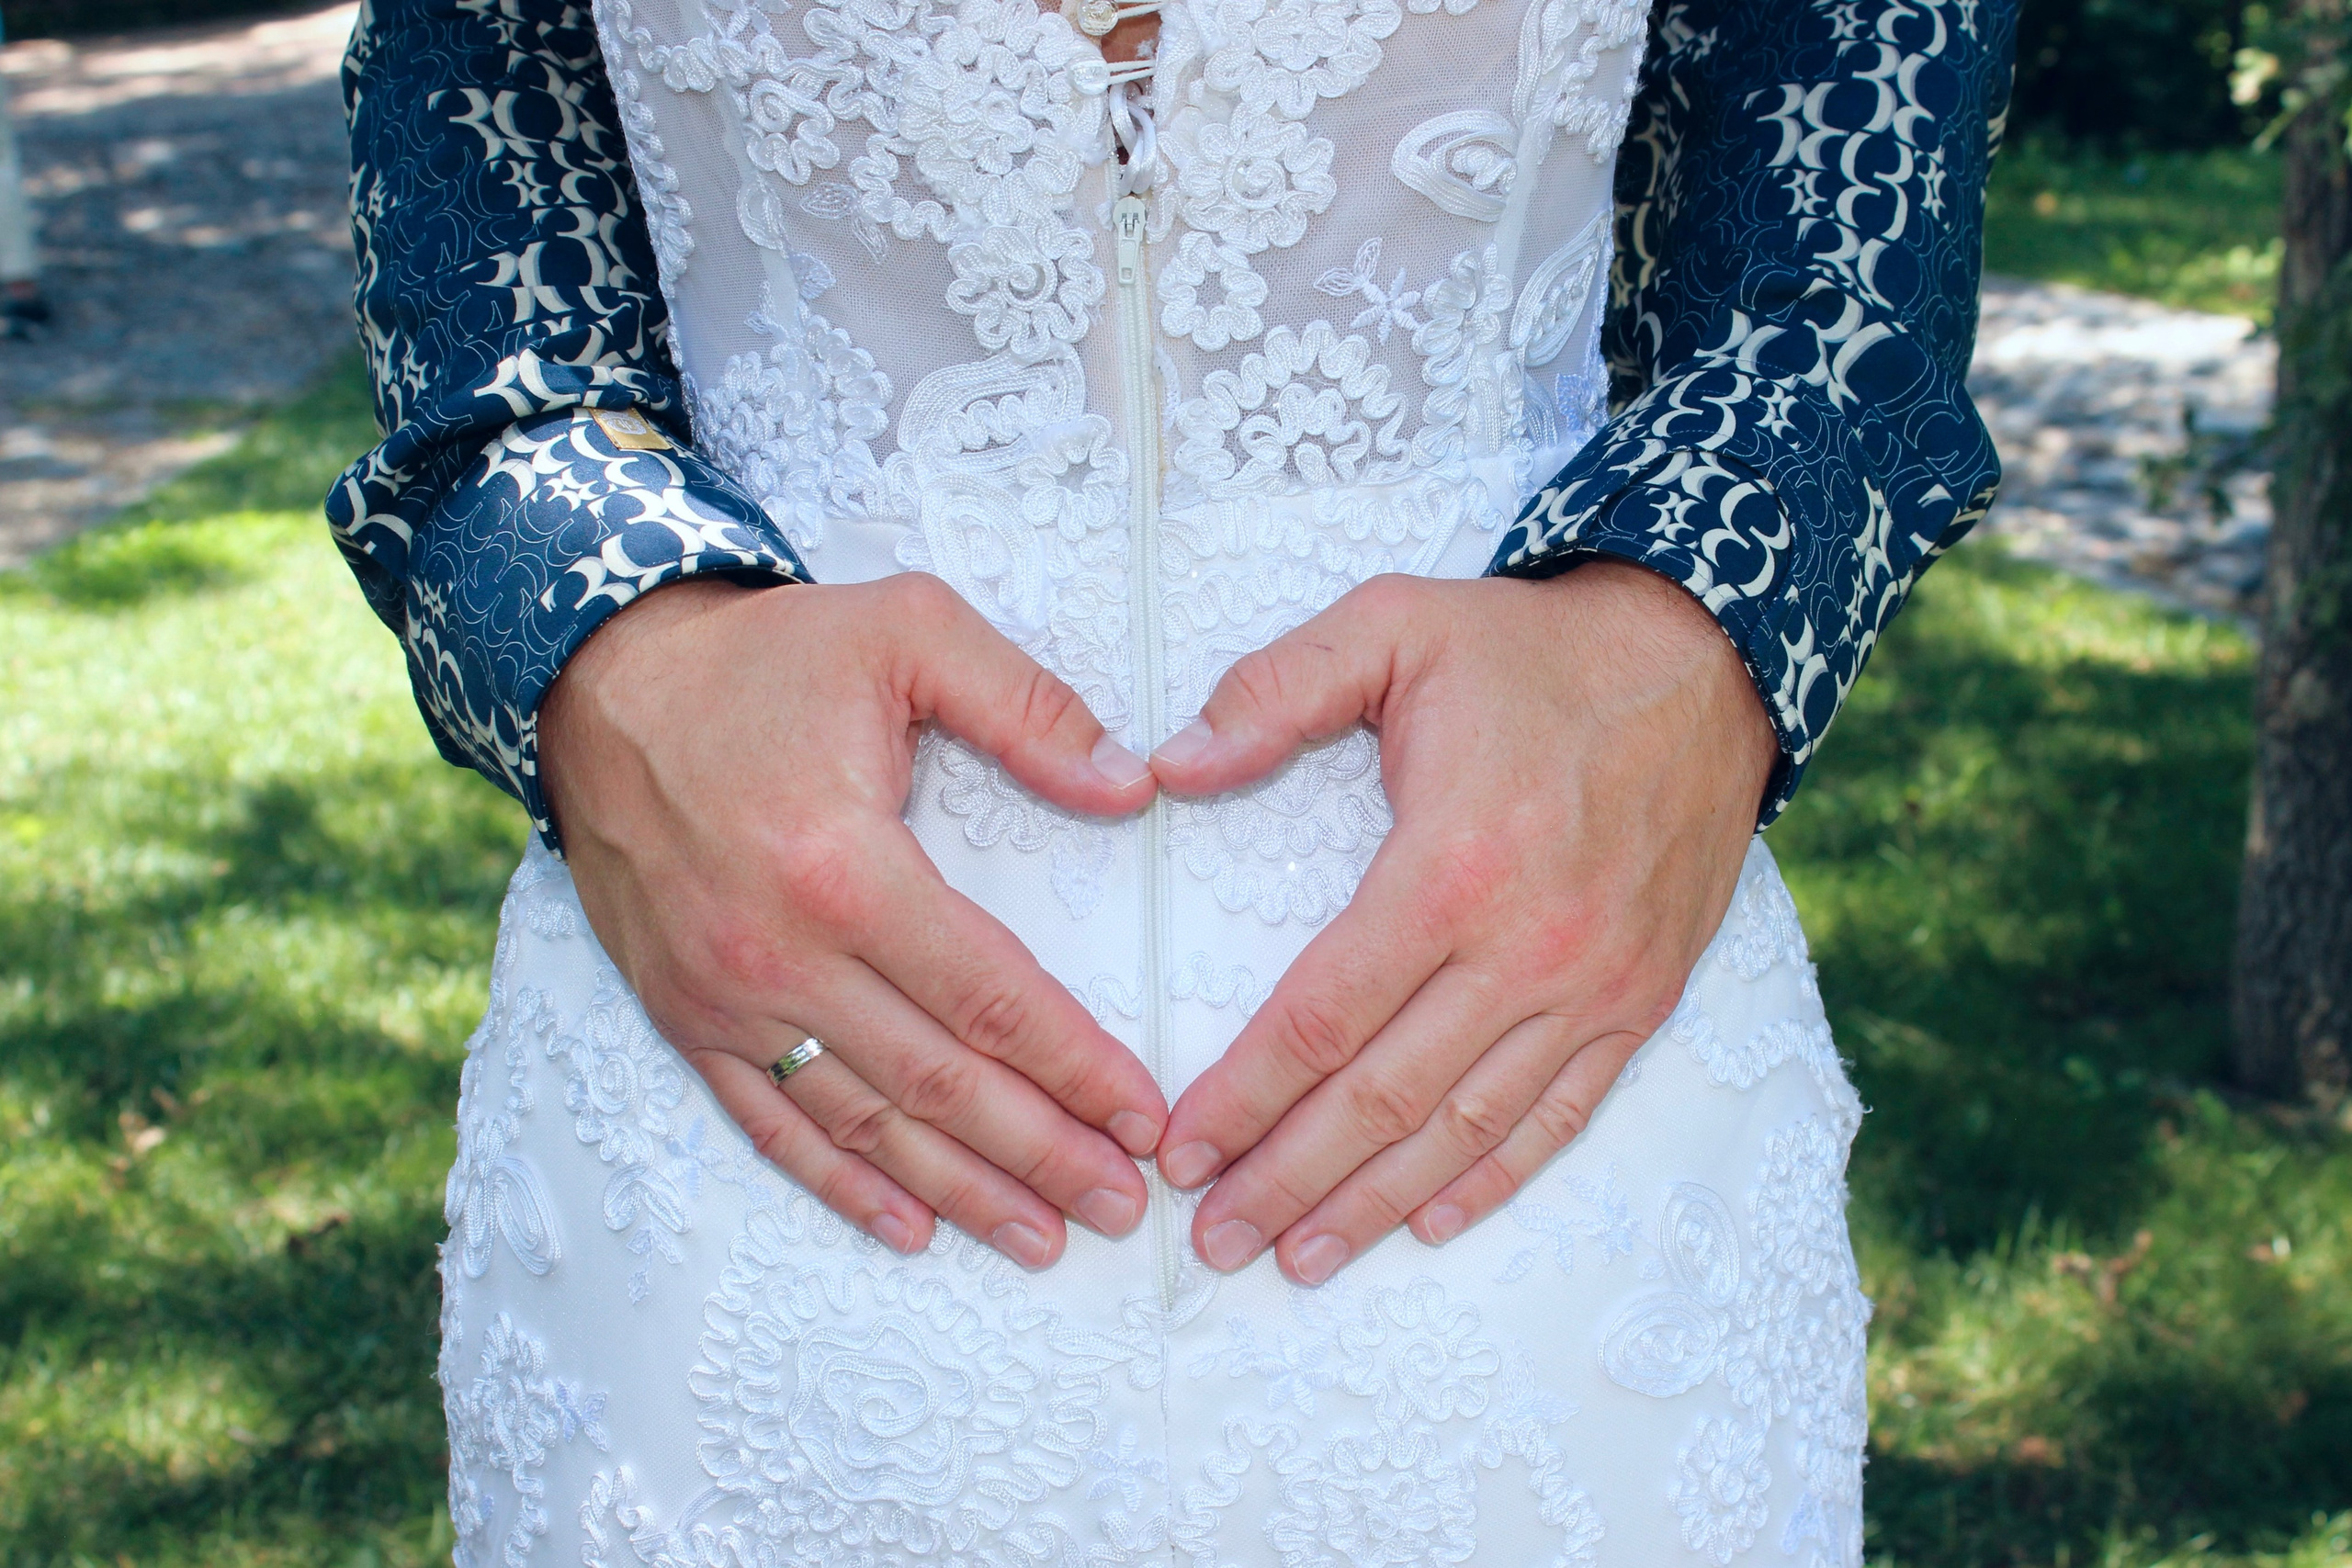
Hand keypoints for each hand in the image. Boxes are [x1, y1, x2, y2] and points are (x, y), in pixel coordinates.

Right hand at [539, 574, 1167, 1267]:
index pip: (991, 998)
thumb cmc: (767, 657)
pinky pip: (771, 1122)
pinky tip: (907, 1228)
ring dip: (958, 1190)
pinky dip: (840, 1185)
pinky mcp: (683, 1017)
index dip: (1076, 1068)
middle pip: (938, 1083)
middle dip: (1039, 1153)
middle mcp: (781, 953)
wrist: (601, 684)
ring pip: (862, 1122)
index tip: (1143, 1118)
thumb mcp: (909, 629)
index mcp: (846, 867)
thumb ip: (1027, 707)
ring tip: (1041, 1237)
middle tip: (1119, 1204)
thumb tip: (1131, 788)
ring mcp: (725, 998)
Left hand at [1147, 562, 1777, 1284]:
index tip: (1181, 1149)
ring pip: (1466, 1127)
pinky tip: (1430, 1222)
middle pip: (1384, 1096)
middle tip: (1216, 1239)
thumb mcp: (1392, 625)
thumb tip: (1165, 765)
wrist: (1701, 663)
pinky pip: (1559, 1115)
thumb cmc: (1530, 651)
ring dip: (1377, 1203)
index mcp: (1452, 865)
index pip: (1322, 1016)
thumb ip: (1273, 690)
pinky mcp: (1641, 1001)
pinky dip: (1493, 1178)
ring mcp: (1593, 986)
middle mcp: (1526, 948)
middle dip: (1289, 1178)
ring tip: (1298, 1256)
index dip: (1244, 1096)